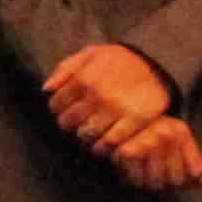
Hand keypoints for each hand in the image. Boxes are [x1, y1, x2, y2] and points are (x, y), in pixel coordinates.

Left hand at [40, 40, 175, 156]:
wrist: (155, 63)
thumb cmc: (118, 59)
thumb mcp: (90, 54)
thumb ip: (65, 69)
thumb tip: (46, 89)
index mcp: (84, 77)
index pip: (56, 104)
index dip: (58, 109)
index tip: (65, 110)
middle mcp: (98, 94)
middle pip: (69, 122)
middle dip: (69, 124)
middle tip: (77, 123)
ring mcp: (117, 108)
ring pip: (87, 134)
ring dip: (85, 137)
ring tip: (89, 134)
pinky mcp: (135, 120)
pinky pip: (112, 142)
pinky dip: (103, 147)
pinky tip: (103, 144)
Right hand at [105, 112, 201, 194]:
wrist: (114, 122)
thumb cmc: (145, 135)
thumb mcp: (173, 143)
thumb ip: (193, 164)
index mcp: (180, 132)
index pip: (196, 172)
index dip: (187, 180)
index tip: (178, 176)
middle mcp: (167, 134)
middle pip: (176, 181)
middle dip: (166, 183)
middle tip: (154, 172)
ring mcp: (148, 142)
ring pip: (155, 184)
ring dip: (147, 182)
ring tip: (141, 170)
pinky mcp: (128, 152)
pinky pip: (136, 181)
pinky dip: (131, 179)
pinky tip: (129, 168)